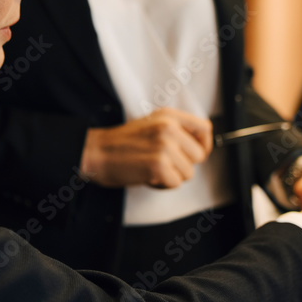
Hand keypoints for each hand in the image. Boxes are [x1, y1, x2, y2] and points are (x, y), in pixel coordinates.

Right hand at [79, 108, 212, 188]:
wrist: (96, 153)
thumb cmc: (122, 143)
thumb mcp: (152, 124)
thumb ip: (176, 130)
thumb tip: (199, 146)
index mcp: (169, 116)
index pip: (205, 129)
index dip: (203, 146)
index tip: (192, 155)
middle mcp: (169, 128)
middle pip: (199, 156)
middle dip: (184, 165)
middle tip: (163, 164)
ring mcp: (164, 146)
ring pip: (188, 173)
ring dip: (171, 177)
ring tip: (152, 169)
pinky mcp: (158, 164)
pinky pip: (175, 183)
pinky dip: (162, 185)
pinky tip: (148, 177)